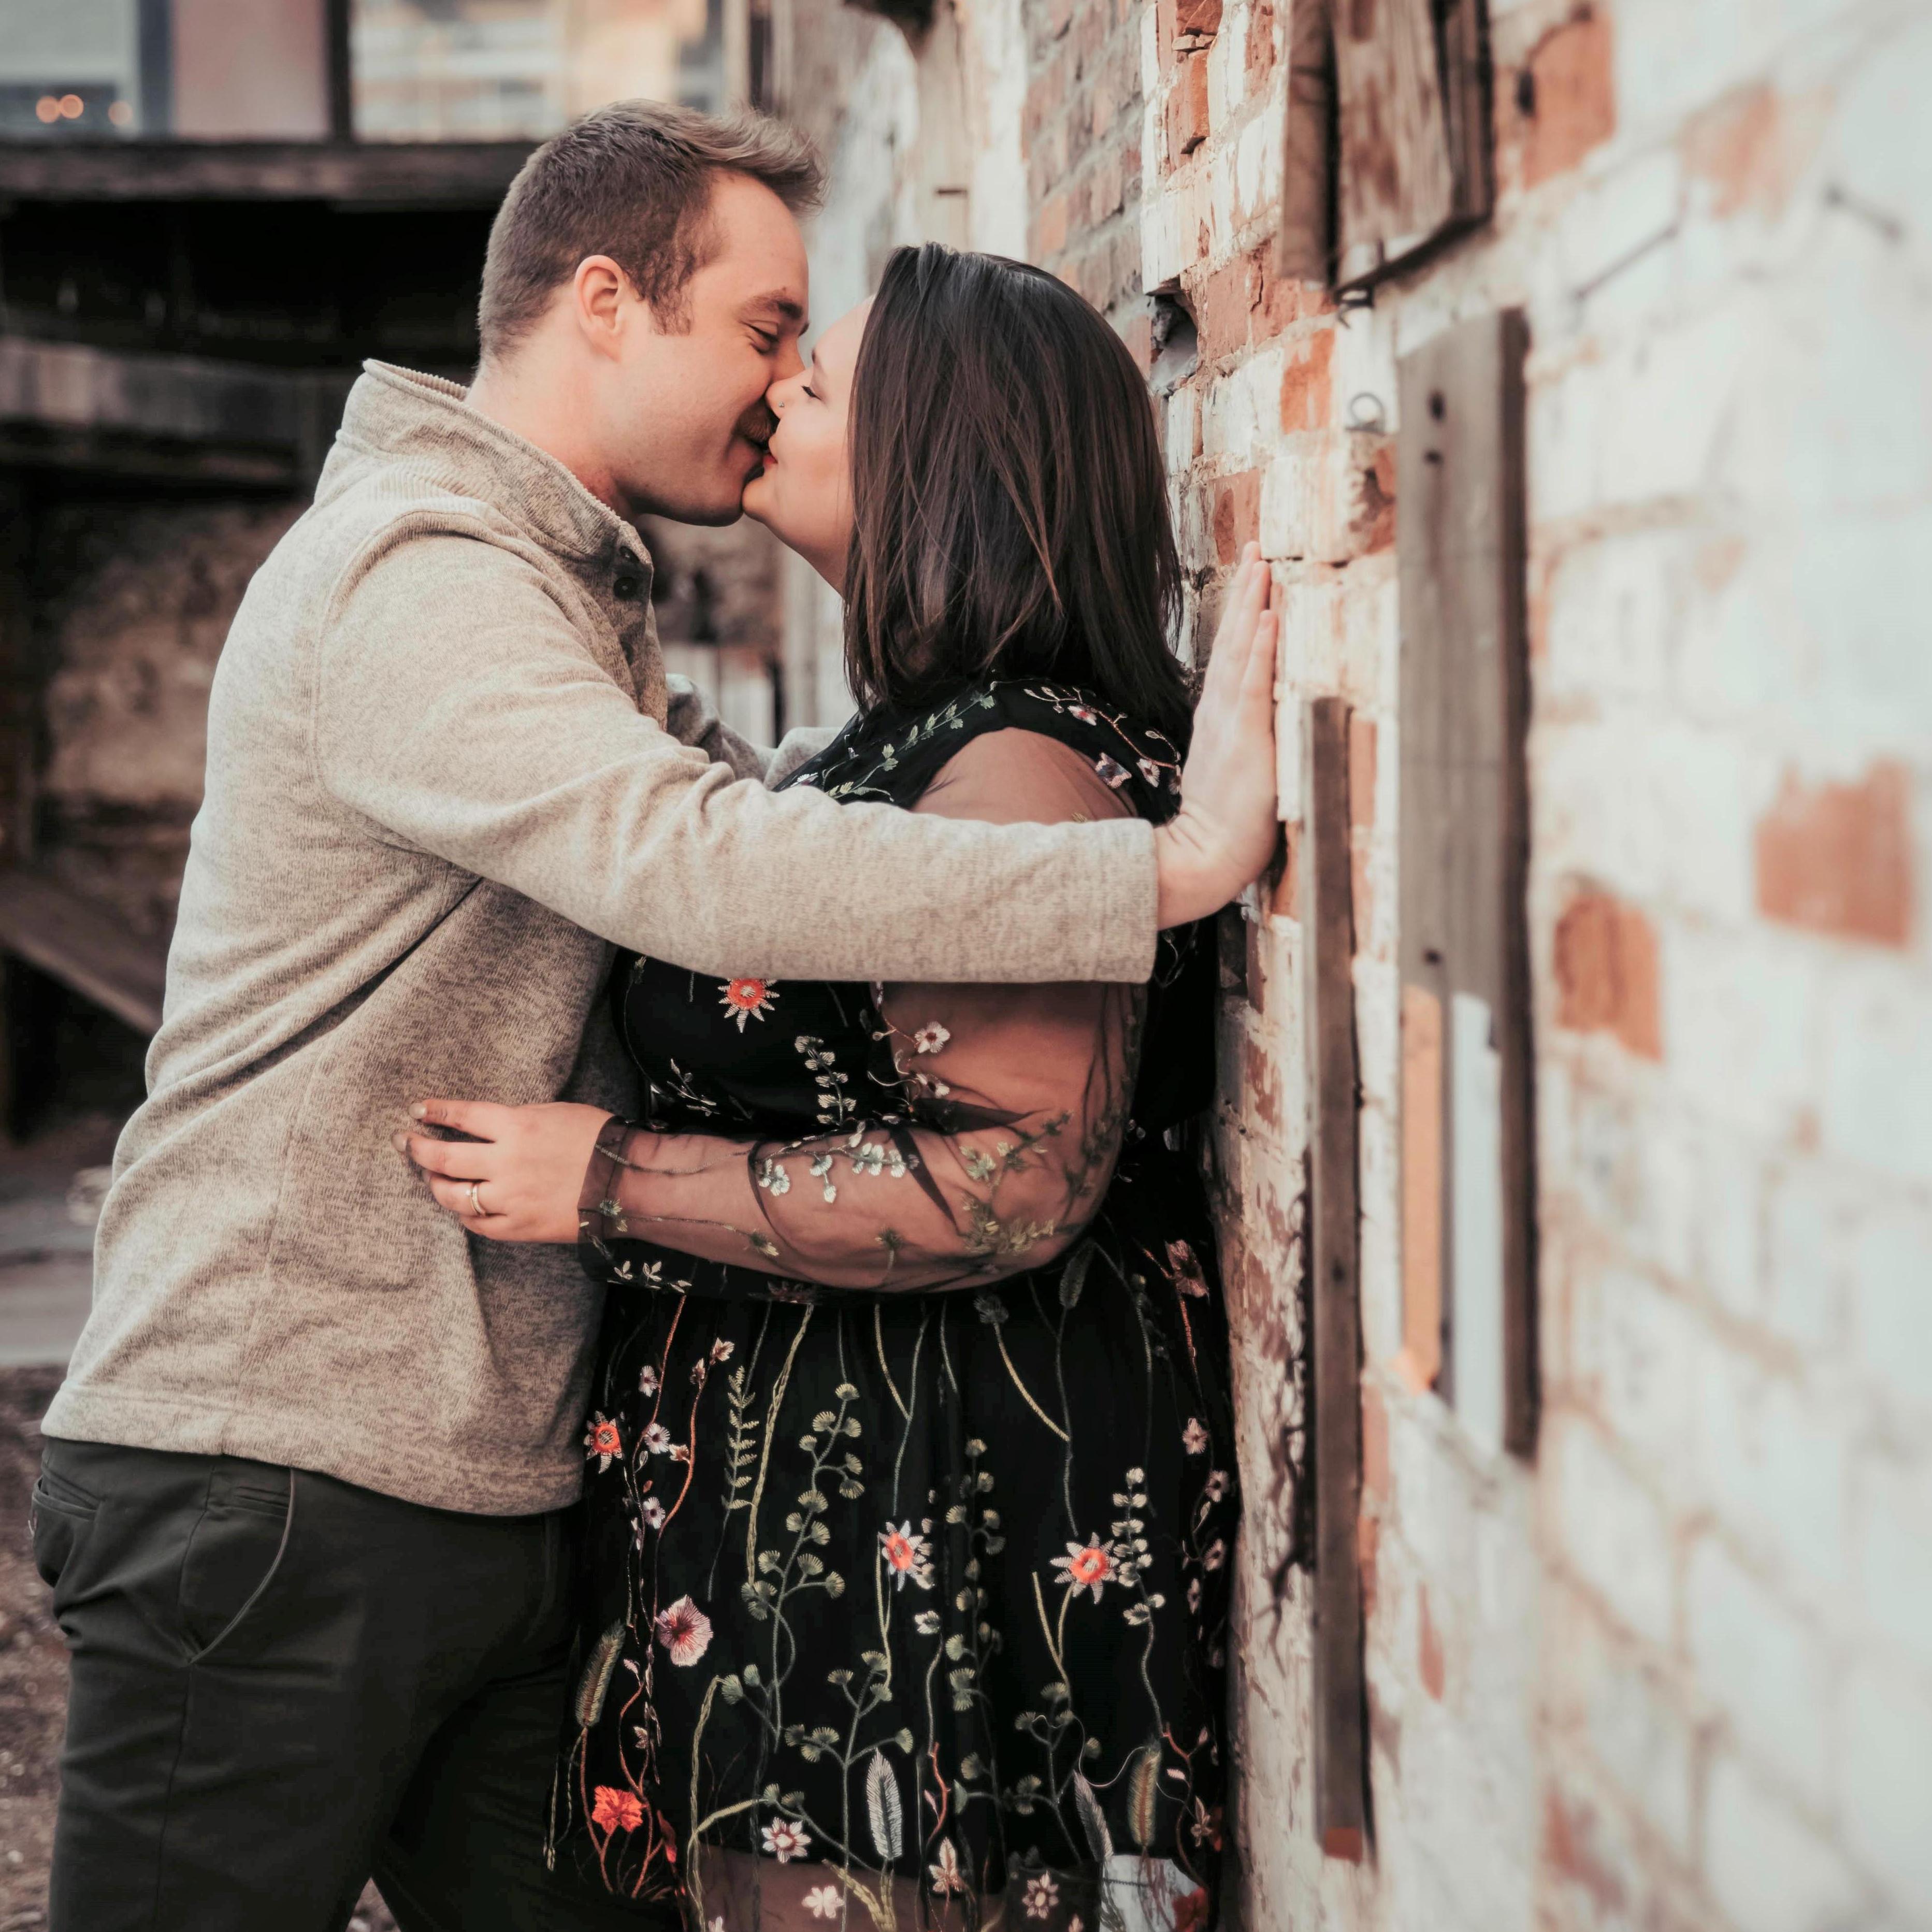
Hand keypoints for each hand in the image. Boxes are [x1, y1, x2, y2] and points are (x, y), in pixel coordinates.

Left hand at [395, 1099, 613, 1242]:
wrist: (627, 1183)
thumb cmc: (598, 1140)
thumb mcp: (556, 1113)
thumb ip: (516, 1120)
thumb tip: (484, 1126)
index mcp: (518, 1126)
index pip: (462, 1115)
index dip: (435, 1111)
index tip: (417, 1110)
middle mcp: (507, 1162)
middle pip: (445, 1157)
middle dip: (417, 1148)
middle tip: (404, 1142)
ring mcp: (510, 1198)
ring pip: (453, 1195)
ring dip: (435, 1184)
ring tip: (431, 1177)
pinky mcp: (519, 1227)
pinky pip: (477, 1223)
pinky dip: (464, 1213)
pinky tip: (461, 1205)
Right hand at [1155, 544, 1280, 926]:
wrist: (1203, 858)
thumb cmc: (1220, 828)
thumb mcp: (1233, 775)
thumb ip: (1239, 747)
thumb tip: (1253, 733)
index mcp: (1219, 720)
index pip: (1232, 656)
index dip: (1241, 614)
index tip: (1252, 574)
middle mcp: (1222, 712)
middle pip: (1235, 640)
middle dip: (1247, 591)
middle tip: (1257, 546)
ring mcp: (1232, 722)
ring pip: (1243, 651)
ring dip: (1254, 604)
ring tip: (1263, 563)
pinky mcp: (1246, 738)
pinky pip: (1254, 683)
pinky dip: (1261, 647)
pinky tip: (1270, 615)